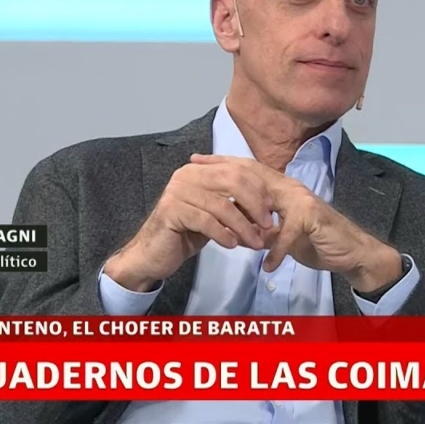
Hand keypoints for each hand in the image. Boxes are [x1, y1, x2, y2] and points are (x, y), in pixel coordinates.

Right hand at [104, 158, 274, 290]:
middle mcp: (187, 175)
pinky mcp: (170, 211)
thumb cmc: (185, 234)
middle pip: (232, 181)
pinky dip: (223, 233)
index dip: (258, 189)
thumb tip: (267, 211)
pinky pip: (205, 220)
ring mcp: (177, 191)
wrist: (152, 254)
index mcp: (199, 170)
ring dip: (243, 226)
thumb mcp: (215, 217)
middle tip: (268, 225)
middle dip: (254, 204)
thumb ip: (236, 207)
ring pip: (221, 205)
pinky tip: (232, 245)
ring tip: (255, 242)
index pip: (236, 170)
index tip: (272, 210)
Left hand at [189, 154, 402, 292]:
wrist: (352, 252)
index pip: (248, 170)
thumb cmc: (317, 240)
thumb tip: (236, 225)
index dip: (223, 163)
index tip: (197, 161)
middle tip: (197, 170)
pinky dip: (277, 252)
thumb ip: (261, 226)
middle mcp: (290, 189)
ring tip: (225, 227)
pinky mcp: (312, 219)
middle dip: (222, 172)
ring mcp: (302, 201)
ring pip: (265, 200)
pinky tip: (266, 265)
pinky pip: (288, 234)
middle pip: (252, 175)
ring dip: (244, 216)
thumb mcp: (282, 233)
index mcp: (282, 189)